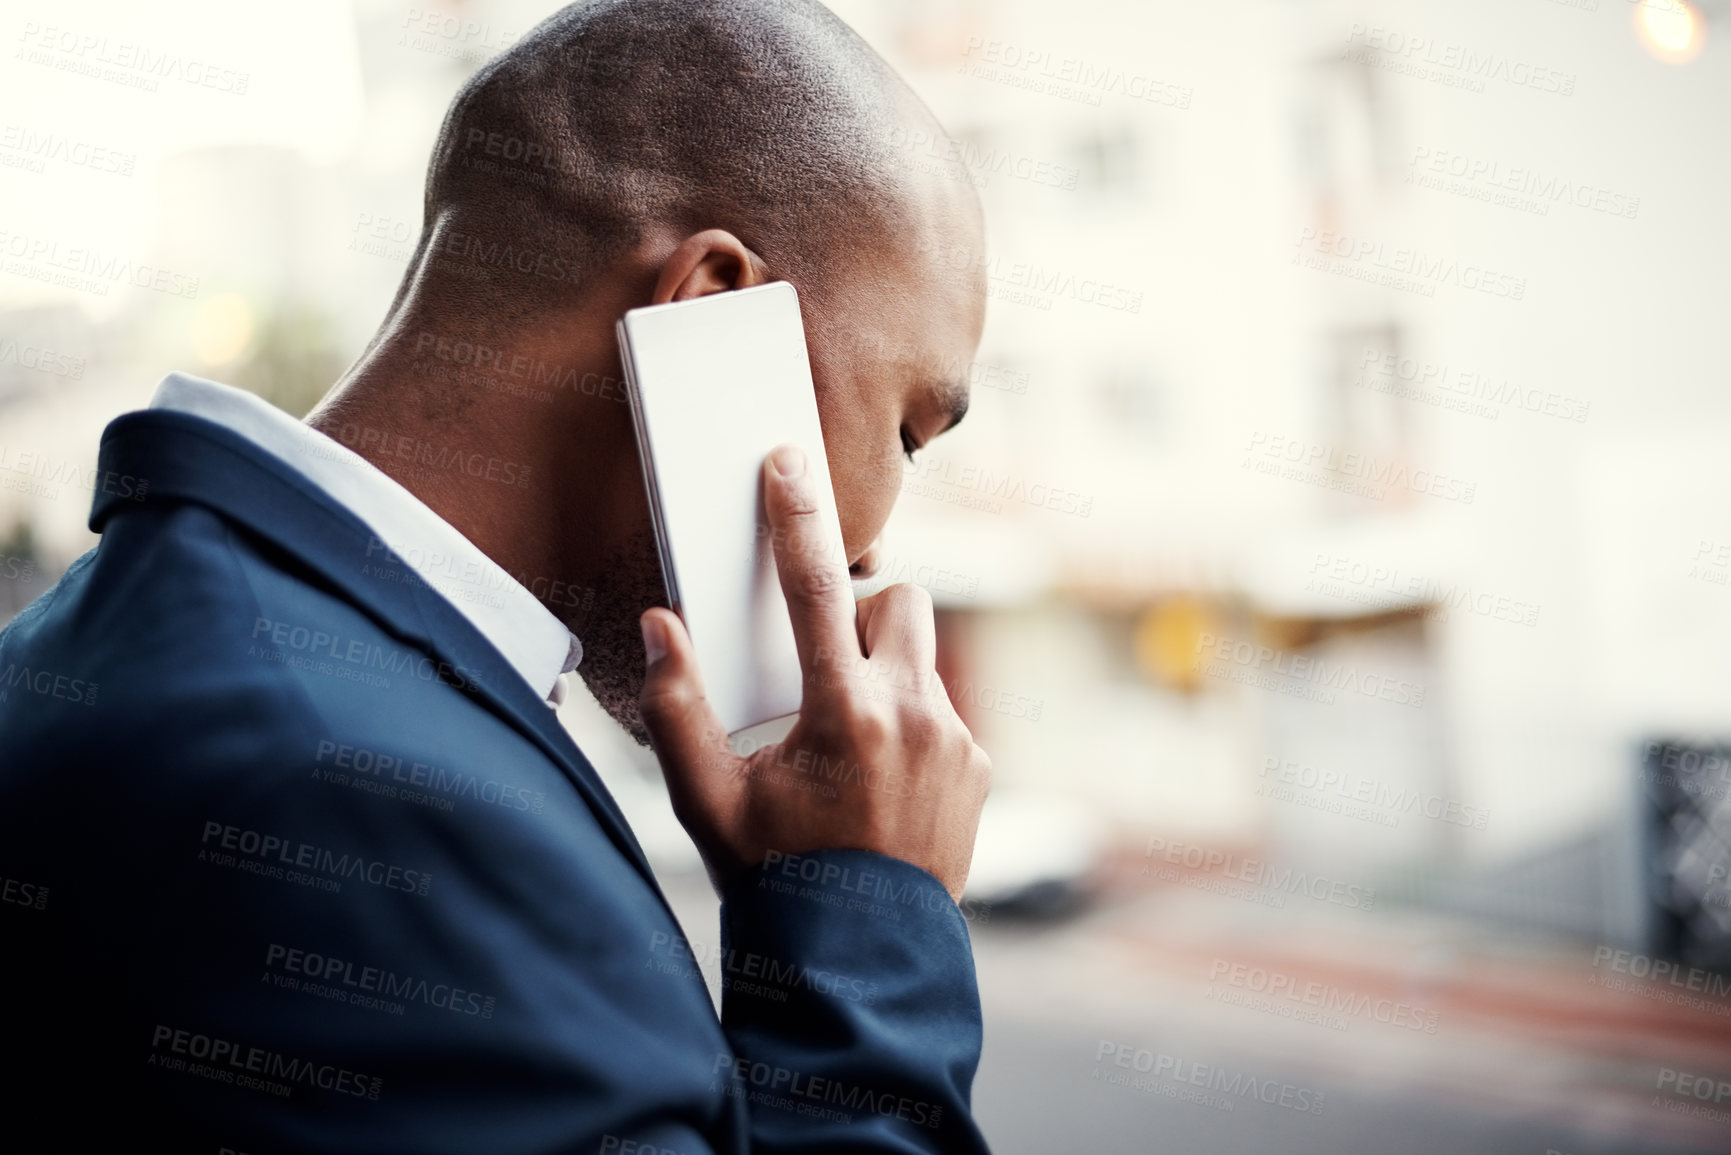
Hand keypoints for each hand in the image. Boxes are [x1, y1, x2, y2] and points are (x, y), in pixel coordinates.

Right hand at [637, 443, 991, 901]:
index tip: (787, 463)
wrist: (858, 958)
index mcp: (842, 714)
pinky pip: (943, 710)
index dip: (796, 517)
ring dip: (885, 672)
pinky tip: (881, 780)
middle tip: (823, 666)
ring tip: (849, 739)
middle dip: (862, 612)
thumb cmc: (775, 878)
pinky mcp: (978, 766)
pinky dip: (910, 722)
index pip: (816, 589)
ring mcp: (955, 740)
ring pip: (922, 657)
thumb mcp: (706, 801)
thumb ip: (675, 708)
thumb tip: (661, 628)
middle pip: (899, 600)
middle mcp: (912, 715)